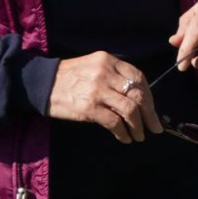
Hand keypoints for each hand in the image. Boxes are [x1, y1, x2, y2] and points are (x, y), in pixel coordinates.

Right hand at [48, 52, 163, 142]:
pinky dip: (123, 132)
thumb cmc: (70, 77)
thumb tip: (138, 97)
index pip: (139, 78)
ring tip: (140, 136)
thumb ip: (115, 76)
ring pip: (130, 109)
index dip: (149, 96)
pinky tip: (125, 138)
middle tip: (155, 127)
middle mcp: (106, 73)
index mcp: (109, 61)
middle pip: (138, 94)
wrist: (42, 84)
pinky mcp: (89, 107)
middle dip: (150, 114)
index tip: (152, 110)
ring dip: (138, 126)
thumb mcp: (94, 66)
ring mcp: (98, 90)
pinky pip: (114, 122)